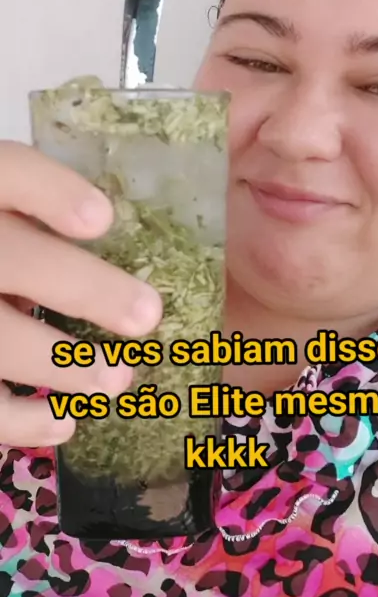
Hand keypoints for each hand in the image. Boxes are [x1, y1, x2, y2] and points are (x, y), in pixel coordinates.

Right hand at [0, 141, 161, 447]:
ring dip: (59, 363)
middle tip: (145, 317)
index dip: (52, 193)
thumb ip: (36, 216)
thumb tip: (113, 251)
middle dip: (84, 290)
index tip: (103, 220)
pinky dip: (19, 421)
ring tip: (116, 380)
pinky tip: (64, 424)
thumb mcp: (6, 210)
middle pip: (15, 260)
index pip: (9, 172)